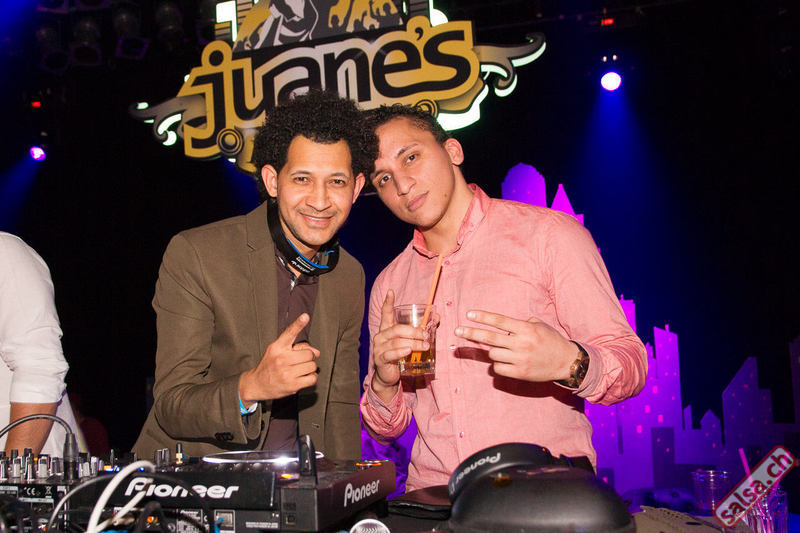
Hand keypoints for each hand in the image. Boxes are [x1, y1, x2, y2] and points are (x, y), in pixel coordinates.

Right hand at [239, 313, 319, 404]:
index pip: (289, 333)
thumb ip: (297, 348)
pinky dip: (310, 377)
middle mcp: (281, 359)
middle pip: (308, 354)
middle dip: (307, 357)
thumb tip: (316, 352)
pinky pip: (312, 378)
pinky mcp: (292, 385)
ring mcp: (287, 373)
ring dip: (309, 368)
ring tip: (299, 370)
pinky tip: (302, 377)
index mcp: (277, 347)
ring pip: (312, 366)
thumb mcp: (277, 352)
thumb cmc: (269, 366)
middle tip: (299, 361)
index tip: (305, 316)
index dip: (298, 324)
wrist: (256, 384)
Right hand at [370, 290, 429, 399]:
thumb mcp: (409, 341)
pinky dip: (400, 352)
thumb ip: (420, 329)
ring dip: (412, 343)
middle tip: (426, 336)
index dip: (388, 302)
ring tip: (424, 346)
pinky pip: (391, 354)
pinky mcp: (380, 359)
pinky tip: (408, 351)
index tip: (391, 291)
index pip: (386, 313)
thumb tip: (437, 316)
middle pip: (397, 329)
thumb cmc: (400, 355)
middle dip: (414, 331)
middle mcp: (381, 336)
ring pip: (396, 342)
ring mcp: (379, 348)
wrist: (388, 375)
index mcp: (387, 328)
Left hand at [454, 310, 576, 381]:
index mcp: (525, 329)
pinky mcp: (520, 373)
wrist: (566, 362)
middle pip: (490, 338)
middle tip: (457, 330)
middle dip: (471, 333)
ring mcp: (520, 360)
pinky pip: (498, 368)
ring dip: (493, 351)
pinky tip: (507, 362)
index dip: (483, 317)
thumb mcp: (538, 325)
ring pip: (493, 354)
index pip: (499, 321)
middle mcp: (521, 344)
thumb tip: (499, 327)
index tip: (469, 314)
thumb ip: (520, 324)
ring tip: (505, 350)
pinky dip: (499, 364)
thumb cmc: (551, 340)